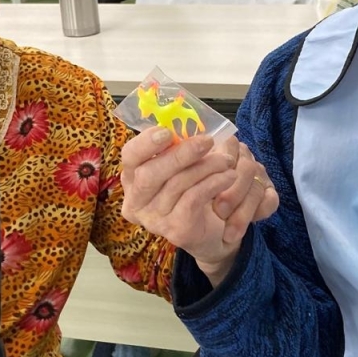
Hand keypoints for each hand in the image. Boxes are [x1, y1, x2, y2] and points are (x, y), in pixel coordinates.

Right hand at [121, 128, 277, 284]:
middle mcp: (136, 202)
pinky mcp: (175, 231)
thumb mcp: (182, 165)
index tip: (167, 132)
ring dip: (205, 167)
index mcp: (133, 179)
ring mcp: (154, 220)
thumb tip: (190, 125)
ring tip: (226, 159)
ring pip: (176, 185)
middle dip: (180, 154)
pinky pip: (192, 200)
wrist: (212, 230)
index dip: (145, 143)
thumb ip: (178, 148)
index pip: (129, 157)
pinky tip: (228, 176)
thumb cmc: (193, 189)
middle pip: (149, 173)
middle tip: (207, 141)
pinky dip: (213, 184)